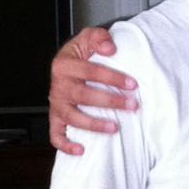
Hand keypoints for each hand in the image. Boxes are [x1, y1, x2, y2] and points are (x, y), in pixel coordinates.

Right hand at [49, 26, 135, 154]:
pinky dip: (65, 145)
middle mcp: (58, 86)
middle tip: (132, 105)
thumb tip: (110, 48)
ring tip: (115, 127)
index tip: (133, 84)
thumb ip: (99, 38)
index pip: (91, 71)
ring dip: (94, 124)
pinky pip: (55, 135)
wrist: (65, 65)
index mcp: (64, 65)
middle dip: (110, 101)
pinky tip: (81, 150)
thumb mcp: (88, 38)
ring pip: (73, 117)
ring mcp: (56, 104)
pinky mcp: (55, 118)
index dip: (113, 78)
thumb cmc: (80, 55)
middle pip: (84, 95)